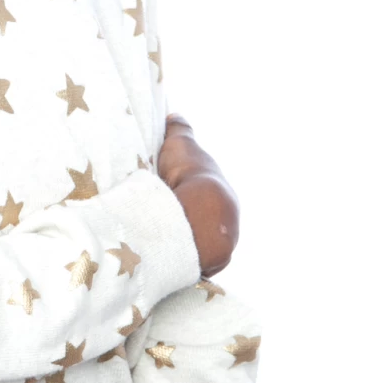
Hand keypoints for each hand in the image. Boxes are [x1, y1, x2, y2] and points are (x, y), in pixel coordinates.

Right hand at [157, 113, 239, 276]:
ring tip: (156, 239)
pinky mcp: (204, 266)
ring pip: (196, 245)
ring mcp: (217, 248)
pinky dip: (176, 259)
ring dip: (180, 243)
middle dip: (184, 222)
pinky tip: (161, 257)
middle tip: (159, 220)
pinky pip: (188, 263)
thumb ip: (179, 130)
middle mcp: (226, 223)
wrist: (198, 213)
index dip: (184, 196)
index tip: (167, 196)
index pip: (202, 198)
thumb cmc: (189, 175)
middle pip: (201, 224)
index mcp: (221, 196)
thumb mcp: (181, 144)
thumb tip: (175, 116)